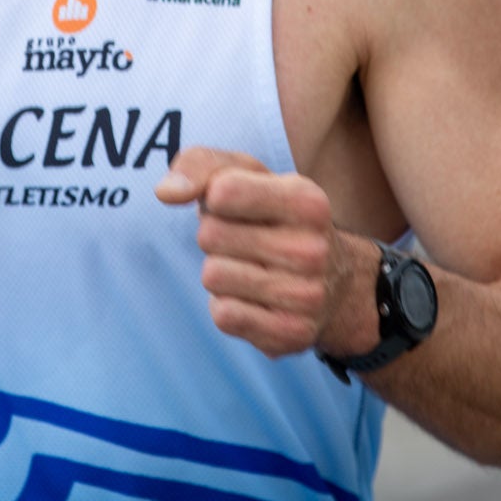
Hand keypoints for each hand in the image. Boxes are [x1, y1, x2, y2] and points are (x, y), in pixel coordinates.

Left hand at [156, 147, 374, 357]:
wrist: (335, 283)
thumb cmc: (274, 217)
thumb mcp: (247, 176)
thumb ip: (201, 166)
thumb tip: (165, 193)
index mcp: (306, 199)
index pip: (221, 191)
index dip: (213, 196)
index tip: (233, 202)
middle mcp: (312, 248)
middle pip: (210, 235)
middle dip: (214, 235)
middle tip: (245, 240)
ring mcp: (306, 295)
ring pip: (213, 276)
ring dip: (220, 271)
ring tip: (252, 268)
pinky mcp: (292, 334)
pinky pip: (224, 315)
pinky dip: (228, 306)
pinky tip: (255, 299)